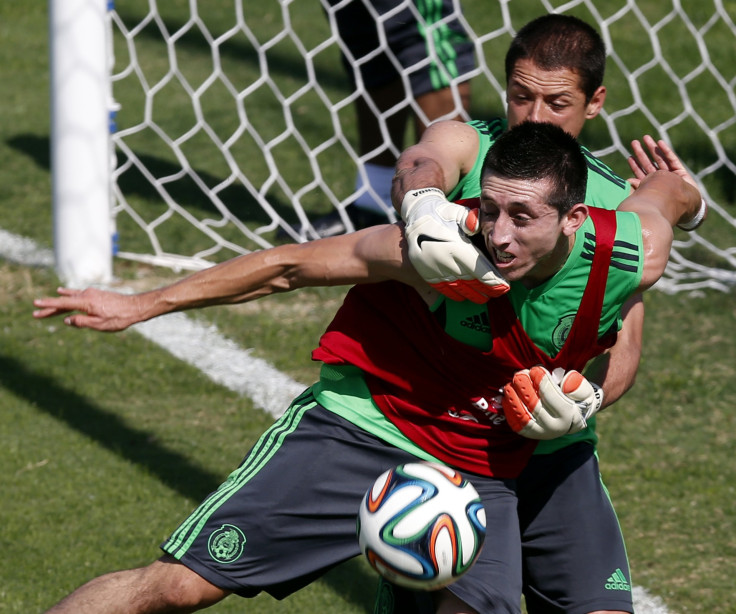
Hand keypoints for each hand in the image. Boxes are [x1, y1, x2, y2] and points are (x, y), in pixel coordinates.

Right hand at [33, 287, 138, 331]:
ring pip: (72, 298)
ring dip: (60, 301)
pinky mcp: (97, 294)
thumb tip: (67, 320)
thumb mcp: (99, 324)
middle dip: (50, 307)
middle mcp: (87, 295)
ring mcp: (92, 293)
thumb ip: (81, 322)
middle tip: (36, 312)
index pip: (62, 304)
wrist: (136, 307)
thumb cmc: (119, 318)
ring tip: (49, 299)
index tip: (35, 304)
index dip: (48, 305)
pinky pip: (79, 295)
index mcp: (85, 303)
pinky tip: (65, 292)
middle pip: (64, 302)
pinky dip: (70, 296)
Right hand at [400, 188, 509, 302]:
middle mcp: (447, 262)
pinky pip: (444, 289)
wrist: (415, 219)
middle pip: (473, 282)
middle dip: (488, 290)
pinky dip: (456, 294)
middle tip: (499, 292)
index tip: (504, 286)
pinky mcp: (427, 274)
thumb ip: (470, 218)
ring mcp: (436, 270)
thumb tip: (475, 224)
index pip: (481, 271)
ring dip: (473, 294)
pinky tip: (465, 296)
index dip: (494, 281)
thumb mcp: (456, 212)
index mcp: (458, 248)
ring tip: (485, 297)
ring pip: (460, 288)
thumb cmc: (441, 214)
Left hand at [502, 366, 603, 439]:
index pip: (551, 396)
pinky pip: (515, 422)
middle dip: (524, 388)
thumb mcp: (585, 392)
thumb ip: (578, 386)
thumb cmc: (576, 401)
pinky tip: (507, 397)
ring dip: (513, 398)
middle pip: (535, 406)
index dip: (542, 381)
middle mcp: (553, 427)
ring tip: (510, 385)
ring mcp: (539, 432)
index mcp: (567, 415)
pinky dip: (509, 409)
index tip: (535, 369)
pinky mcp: (528, 433)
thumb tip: (565, 383)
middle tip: (519, 374)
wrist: (571, 421)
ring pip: (523, 415)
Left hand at [627, 135, 706, 229]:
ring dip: (652, 148)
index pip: (640, 173)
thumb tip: (626, 181)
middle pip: (648, 163)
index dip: (635, 165)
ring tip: (646, 138)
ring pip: (659, 158)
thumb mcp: (649, 196)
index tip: (629, 156)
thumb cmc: (667, 207)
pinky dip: (666, 151)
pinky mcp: (680, 172)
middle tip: (634, 142)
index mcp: (651, 186)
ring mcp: (670, 174)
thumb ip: (638, 188)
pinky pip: (672, 159)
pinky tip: (660, 143)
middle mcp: (660, 179)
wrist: (687, 210)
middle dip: (641, 153)